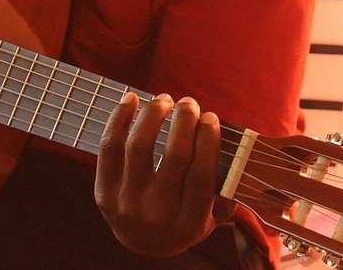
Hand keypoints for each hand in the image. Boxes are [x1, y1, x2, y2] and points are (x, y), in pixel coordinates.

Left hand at [95, 92, 233, 256]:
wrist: (141, 243)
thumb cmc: (182, 219)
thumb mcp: (209, 217)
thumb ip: (226, 191)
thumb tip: (238, 151)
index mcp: (189, 223)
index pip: (202, 174)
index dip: (208, 140)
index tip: (210, 116)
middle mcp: (157, 215)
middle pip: (175, 156)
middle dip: (184, 120)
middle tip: (189, 103)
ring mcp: (127, 204)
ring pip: (139, 146)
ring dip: (153, 114)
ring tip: (164, 100)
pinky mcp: (103, 193)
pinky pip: (109, 147)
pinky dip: (119, 118)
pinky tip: (131, 99)